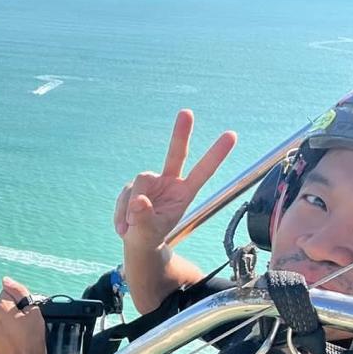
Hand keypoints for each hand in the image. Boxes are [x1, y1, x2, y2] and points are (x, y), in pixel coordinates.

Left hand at [0, 277, 46, 353]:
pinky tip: (12, 343)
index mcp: (0, 308)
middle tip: (24, 327)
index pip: (8, 292)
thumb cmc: (33, 341)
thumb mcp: (34, 312)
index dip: (20, 302)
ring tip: (18, 336)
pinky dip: (2, 333)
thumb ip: (19, 292)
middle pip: (2, 305)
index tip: (26, 314)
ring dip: (6, 322)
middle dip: (12, 312)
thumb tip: (5, 280)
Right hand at [114, 110, 236, 250]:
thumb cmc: (149, 236)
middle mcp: (170, 182)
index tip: (231, 135)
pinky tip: (123, 227)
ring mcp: (151, 182)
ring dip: (130, 208)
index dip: (216, 154)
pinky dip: (120, 213)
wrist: (137, 240)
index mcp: (184, 193)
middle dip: (180, 134)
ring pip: (139, 183)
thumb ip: (144, 218)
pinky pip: (124, 195)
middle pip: (175, 154)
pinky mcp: (134, 186)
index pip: (202, 172)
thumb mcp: (148, 233)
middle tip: (187, 113)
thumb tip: (138, 200)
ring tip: (129, 228)